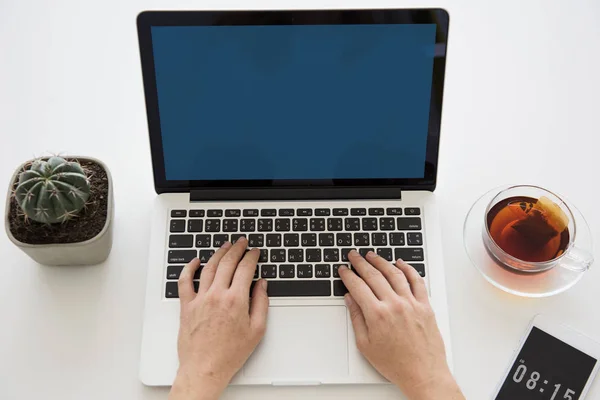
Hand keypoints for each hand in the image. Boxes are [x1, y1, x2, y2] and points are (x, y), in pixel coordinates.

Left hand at [169, 238, 268, 399]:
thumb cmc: (230, 354)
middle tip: (242, 242)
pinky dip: (189, 268)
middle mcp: (217, 295)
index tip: (255, 252)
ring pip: (209, 267)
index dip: (252, 256)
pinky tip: (195, 261)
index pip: (245, 268)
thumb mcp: (257, 330)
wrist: (204, 368)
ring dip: (218, 253)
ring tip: (225, 246)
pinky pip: (185, 281)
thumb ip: (261, 303)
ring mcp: (200, 299)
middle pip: (227, 262)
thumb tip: (262, 285)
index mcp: (236, 300)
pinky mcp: (187, 305)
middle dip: (237, 249)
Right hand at [339, 251, 463, 399]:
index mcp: (377, 315)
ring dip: (381, 261)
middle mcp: (394, 305)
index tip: (343, 269)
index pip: (358, 286)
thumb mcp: (366, 345)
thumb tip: (350, 299)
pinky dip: (408, 269)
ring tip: (372, 255)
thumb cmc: (396, 364)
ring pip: (394, 273)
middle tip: (354, 256)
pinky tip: (400, 263)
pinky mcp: (425, 305)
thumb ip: (357, 318)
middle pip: (374, 275)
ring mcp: (411, 303)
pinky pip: (417, 281)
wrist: (423, 373)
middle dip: (361, 263)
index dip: (348, 275)